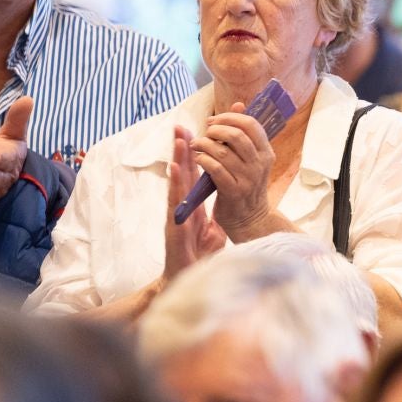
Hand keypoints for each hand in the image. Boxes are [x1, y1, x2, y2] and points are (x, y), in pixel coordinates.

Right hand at [165, 126, 225, 276]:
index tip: (203, 132)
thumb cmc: (199, 253)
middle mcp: (183, 205)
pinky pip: (175, 200)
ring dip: (178, 158)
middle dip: (184, 148)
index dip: (200, 153)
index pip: (197, 173)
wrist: (188, 277)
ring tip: (180, 138)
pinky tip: (176, 167)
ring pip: (178, 182)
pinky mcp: (175, 224)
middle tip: (182, 125)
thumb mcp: (212, 229)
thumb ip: (216, 213)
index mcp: (193, 203)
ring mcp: (177, 213)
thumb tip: (227, 200)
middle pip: (185, 172)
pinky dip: (175, 183)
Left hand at [190, 102, 277, 239]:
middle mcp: (260, 164)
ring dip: (204, 144)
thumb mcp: (251, 158)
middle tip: (205, 133)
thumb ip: (244, 133)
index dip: (230, 117)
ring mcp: (248, 178)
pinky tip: (199, 159)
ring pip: (222, 151)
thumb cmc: (247, 185)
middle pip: (236, 135)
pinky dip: (203, 159)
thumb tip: (238, 104)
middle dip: (215, 129)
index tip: (214, 121)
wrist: (250, 219)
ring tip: (196, 146)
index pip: (251, 124)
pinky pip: (215, 168)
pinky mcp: (233, 191)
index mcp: (266, 152)